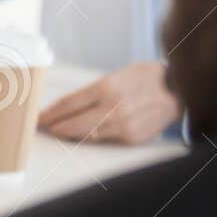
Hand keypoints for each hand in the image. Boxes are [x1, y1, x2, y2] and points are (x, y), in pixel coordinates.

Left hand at [37, 61, 179, 143]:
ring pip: (87, 135)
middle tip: (40, 129)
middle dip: (54, 127)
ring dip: (70, 135)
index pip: (67, 104)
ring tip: (57, 132)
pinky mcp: (133, 138)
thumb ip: (92, 93)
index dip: (48, 114)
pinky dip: (92, 137)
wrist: (179, 90)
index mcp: (106, 87)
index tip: (36, 118)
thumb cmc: (144, 79)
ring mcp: (123, 125)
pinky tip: (84, 135)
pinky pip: (105, 139)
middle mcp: (113, 107)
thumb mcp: (116, 77)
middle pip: (72, 124)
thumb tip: (65, 108)